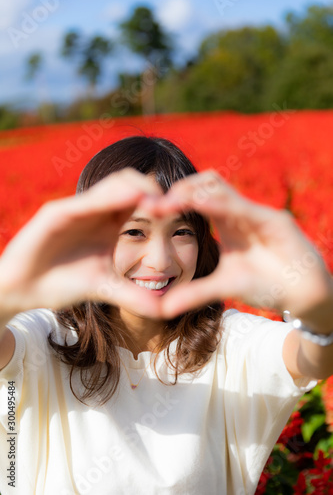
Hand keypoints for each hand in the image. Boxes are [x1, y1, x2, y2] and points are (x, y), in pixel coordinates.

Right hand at [0, 169, 163, 317]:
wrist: (23, 291)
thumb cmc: (61, 284)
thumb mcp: (105, 288)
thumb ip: (134, 295)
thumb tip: (166, 310)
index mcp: (109, 223)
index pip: (140, 200)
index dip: (162, 202)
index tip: (182, 213)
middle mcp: (95, 211)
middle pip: (131, 184)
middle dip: (154, 190)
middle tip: (172, 204)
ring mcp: (76, 209)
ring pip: (111, 185)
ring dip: (136, 188)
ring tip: (157, 200)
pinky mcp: (56, 214)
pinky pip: (85, 201)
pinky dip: (107, 199)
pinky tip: (128, 202)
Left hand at [145, 170, 331, 317]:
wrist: (303, 295)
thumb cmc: (265, 285)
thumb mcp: (224, 287)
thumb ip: (195, 293)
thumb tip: (163, 307)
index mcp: (227, 222)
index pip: (198, 197)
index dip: (174, 199)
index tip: (149, 209)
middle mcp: (240, 213)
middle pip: (207, 183)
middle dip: (181, 189)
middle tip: (155, 203)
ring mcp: (257, 214)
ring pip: (223, 190)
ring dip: (196, 193)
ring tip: (170, 202)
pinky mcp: (276, 222)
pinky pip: (245, 209)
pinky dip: (222, 205)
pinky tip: (201, 206)